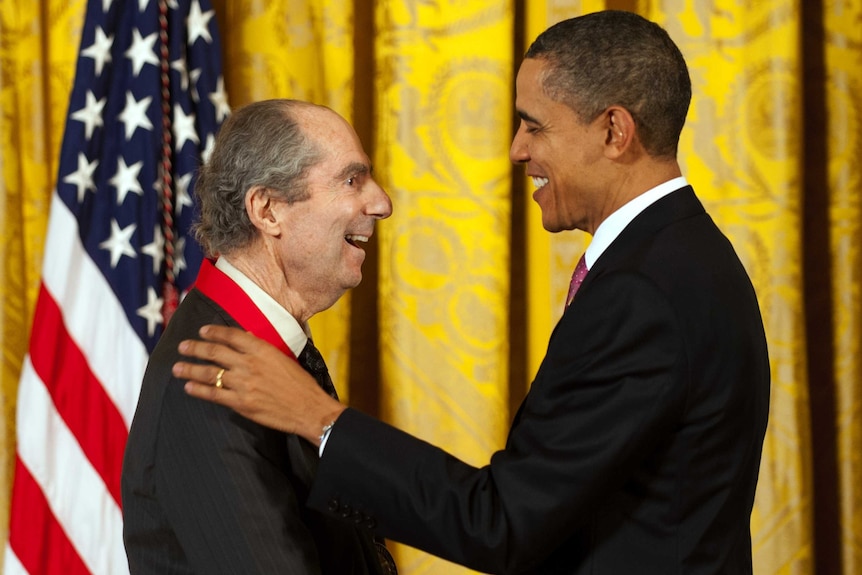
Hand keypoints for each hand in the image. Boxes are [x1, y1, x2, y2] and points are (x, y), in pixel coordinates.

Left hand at [172, 325, 345, 444]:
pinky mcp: (241, 403)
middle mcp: (249, 364)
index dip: (213, 332)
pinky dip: (199, 390)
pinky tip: (188, 387)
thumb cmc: (301, 383)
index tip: (202, 331)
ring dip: (190, 369)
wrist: (309, 408)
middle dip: (195, 348)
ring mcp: (243, 384)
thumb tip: (246, 339)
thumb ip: (262, 349)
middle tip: (182, 347)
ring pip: (209, 373)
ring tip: (177, 367)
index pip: (231, 335)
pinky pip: (214, 394)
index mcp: (262, 349)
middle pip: (215, 352)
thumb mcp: (284, 358)